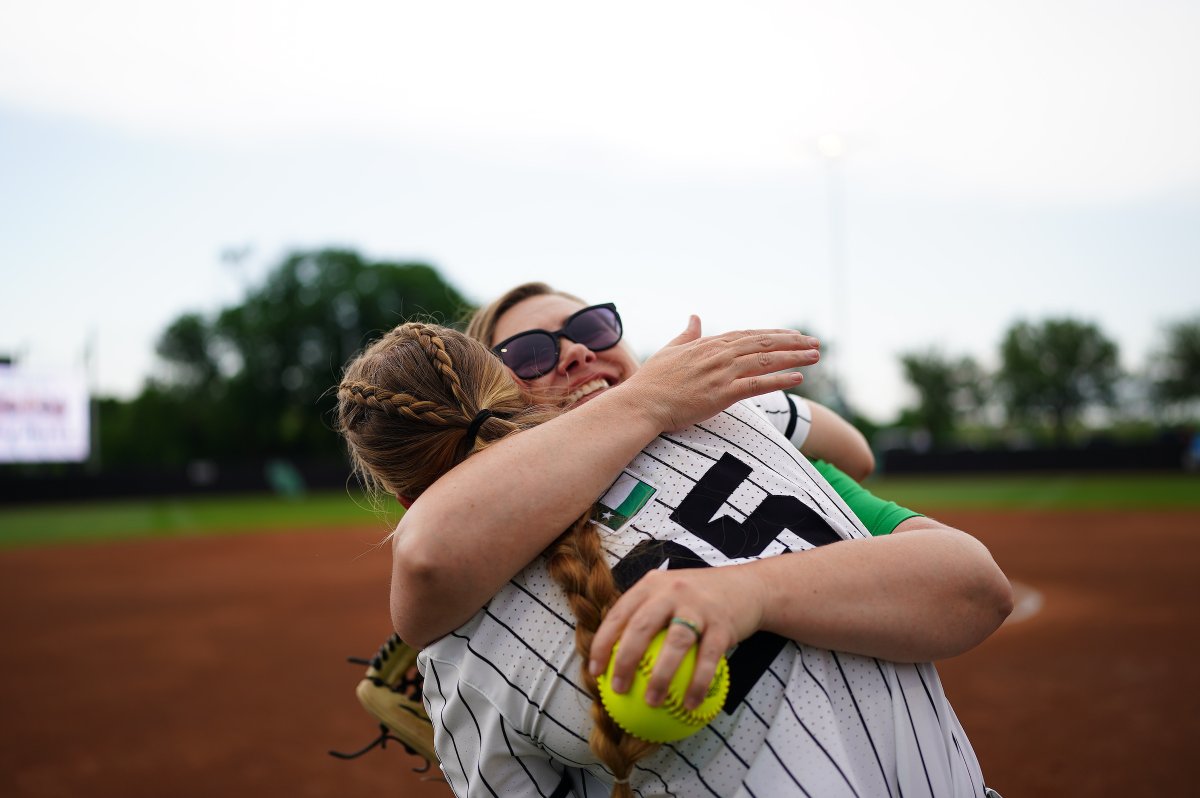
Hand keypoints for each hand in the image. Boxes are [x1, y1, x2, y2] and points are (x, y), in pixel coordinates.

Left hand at [588, 564, 765, 711]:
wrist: (747, 588)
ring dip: (661, 676)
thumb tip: (613, 659)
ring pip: (675, 643)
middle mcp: (672, 591)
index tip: (594, 671)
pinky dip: (697, 683)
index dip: (603, 642)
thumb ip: (643, 616)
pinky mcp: (722, 624)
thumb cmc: (698, 600)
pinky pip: (708, 659)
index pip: (619, 613)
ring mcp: (698, 606)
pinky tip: (689, 705)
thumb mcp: (668, 594)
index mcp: (652, 585)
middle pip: (642, 626)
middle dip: (625, 660)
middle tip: (617, 689)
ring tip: (652, 702)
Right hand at [624, 316, 819, 431]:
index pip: (748, 335)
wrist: (642, 403)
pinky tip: (798, 378)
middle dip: (792, 342)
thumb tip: (694, 317)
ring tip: (816, 356)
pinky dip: (779, 380)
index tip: (792, 335)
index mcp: (708, 344)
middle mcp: (719, 355)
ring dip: (794, 357)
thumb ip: (687, 334)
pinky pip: (758, 385)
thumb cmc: (652, 381)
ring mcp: (722, 373)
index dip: (773, 335)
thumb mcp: (671, 350)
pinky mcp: (722, 394)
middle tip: (815, 343)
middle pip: (764, 344)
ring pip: (766, 361)